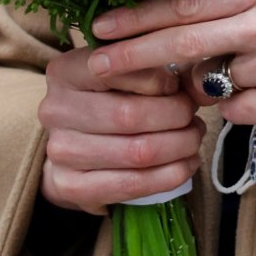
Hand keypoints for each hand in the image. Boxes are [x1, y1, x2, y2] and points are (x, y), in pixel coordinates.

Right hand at [36, 49, 205, 214]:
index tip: (177, 86)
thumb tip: (201, 83)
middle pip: (129, 115)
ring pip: (136, 152)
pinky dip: (169, 176)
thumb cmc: (109, 99)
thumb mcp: (126, 73)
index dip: (158, 79)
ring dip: (178, 147)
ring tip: (192, 138)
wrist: (76, 144)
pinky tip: (185, 164)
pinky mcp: (70, 186)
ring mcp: (59, 151)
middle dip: (176, 116)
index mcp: (65, 71)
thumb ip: (158, 69)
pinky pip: (132, 185)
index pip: (116, 69)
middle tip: (194, 116)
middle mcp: (54, 109)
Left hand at [88, 0, 255, 129]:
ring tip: (235, 80)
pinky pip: (235, 114)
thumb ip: (226, 14)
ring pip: (208, 85)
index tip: (101, 28)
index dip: (137, 18)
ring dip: (203, 90)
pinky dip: (236, 110)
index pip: (184, 5)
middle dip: (132, 57)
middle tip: (96, 66)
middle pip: (182, 43)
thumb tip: (169, 34)